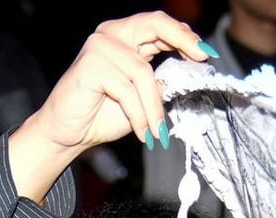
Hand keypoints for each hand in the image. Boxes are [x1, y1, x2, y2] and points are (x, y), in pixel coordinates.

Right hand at [9, 13, 212, 200]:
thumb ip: (162, 81)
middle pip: (155, 24)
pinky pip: (127, 89)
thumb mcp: (143, 97)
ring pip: (143, 73)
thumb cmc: (102, 115)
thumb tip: (192, 73)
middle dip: (183, 40)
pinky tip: (142, 133)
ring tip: (157, 132)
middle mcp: (111, 33)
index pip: (160, 26)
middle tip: (203, 58)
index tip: (208, 54)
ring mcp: (99, 46)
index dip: (186, 36)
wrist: (67, 134)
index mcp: (125, 36)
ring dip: (153, 108)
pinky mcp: (91, 64)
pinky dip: (138, 115)